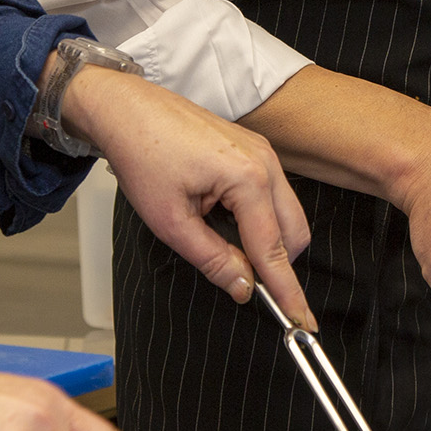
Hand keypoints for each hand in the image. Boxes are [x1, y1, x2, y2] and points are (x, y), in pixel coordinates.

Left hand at [58, 65, 316, 330]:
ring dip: (267, 240)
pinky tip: (225, 221)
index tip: (302, 322)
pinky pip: (274, 194)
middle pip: (295, 233)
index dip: (287, 291)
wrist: (128, 109)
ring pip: (287, 214)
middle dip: (279, 264)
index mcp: (248, 179)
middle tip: (249, 286)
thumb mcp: (170, 221)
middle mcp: (266, 162)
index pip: (274, 249)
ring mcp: (264, 152)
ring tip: (224, 246)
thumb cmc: (143, 155)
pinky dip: (259, 218)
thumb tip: (244, 288)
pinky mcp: (255, 149)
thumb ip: (213, 259)